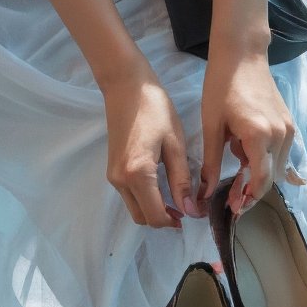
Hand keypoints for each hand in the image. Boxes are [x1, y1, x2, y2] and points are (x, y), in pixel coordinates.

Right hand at [101, 71, 194, 229]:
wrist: (126, 85)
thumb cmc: (155, 108)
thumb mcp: (175, 144)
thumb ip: (182, 180)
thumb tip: (190, 210)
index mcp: (138, 174)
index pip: (156, 216)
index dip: (176, 221)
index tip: (194, 212)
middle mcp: (120, 181)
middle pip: (142, 218)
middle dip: (164, 219)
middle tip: (186, 207)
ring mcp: (113, 175)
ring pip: (134, 208)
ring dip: (154, 210)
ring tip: (176, 196)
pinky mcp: (112, 168)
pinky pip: (129, 195)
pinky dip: (145, 198)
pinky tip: (161, 184)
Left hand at [196, 54, 305, 214]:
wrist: (242, 55)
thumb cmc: (222, 86)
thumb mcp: (212, 125)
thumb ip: (209, 162)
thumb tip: (203, 194)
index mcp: (260, 136)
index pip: (260, 181)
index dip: (247, 199)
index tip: (233, 210)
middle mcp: (281, 135)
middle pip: (270, 178)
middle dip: (251, 191)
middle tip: (230, 199)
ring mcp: (288, 129)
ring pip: (276, 167)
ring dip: (257, 173)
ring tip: (233, 162)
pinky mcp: (289, 123)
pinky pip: (279, 152)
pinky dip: (263, 158)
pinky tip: (243, 148)